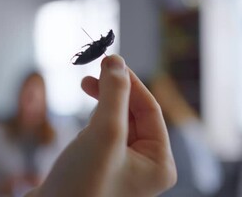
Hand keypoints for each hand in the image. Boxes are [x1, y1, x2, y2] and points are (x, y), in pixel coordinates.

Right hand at [27, 55, 176, 196]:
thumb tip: (117, 60)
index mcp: (159, 163)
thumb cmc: (82, 183)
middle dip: (114, 92)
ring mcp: (124, 168)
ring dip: (103, 105)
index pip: (149, 109)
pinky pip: (104, 136)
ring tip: (85, 88)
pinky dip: (94, 123)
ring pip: (117, 122)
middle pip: (134, 114)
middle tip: (91, 73)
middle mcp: (145, 167)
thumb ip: (115, 94)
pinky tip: (82, 125)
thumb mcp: (104, 133)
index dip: (129, 82)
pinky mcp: (102, 168)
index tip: (108, 59)